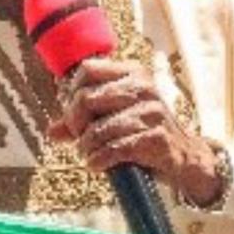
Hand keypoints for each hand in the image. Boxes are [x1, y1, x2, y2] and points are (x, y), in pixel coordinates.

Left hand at [51, 57, 219, 205]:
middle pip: (86, 98)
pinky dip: (99, 160)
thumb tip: (51, 131)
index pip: (87, 70)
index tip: (73, 113)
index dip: (71, 92)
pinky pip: (113, 149)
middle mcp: (144, 88)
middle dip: (75, 123)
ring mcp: (152, 112)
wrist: (182, 156)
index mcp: (133, 73)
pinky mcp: (156, 138)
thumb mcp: (116, 117)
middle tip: (79, 137)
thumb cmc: (144, 132)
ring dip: (86, 147)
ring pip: (97, 129)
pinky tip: (97, 164)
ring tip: (88, 154)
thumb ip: (83, 121)